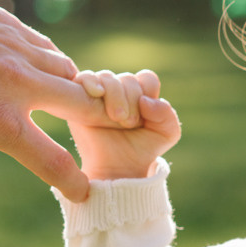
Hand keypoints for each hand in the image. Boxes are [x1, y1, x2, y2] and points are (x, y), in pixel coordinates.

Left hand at [0, 0, 113, 200]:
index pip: (52, 162)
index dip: (73, 183)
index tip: (81, 192)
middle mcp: (19, 86)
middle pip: (88, 109)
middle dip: (102, 124)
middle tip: (105, 134)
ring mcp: (20, 52)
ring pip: (74, 76)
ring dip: (77, 93)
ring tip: (68, 104)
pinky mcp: (14, 27)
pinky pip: (51, 52)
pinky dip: (54, 67)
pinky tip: (40, 74)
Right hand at [68, 69, 180, 183]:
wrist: (117, 168)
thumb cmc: (141, 149)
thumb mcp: (166, 134)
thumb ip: (166, 114)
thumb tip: (145, 100)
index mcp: (142, 93)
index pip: (147, 78)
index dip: (147, 94)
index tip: (143, 118)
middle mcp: (120, 89)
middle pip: (127, 79)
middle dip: (131, 100)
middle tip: (129, 123)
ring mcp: (99, 92)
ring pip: (107, 77)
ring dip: (114, 95)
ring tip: (115, 118)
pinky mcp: (79, 97)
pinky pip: (83, 78)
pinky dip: (90, 82)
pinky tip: (97, 94)